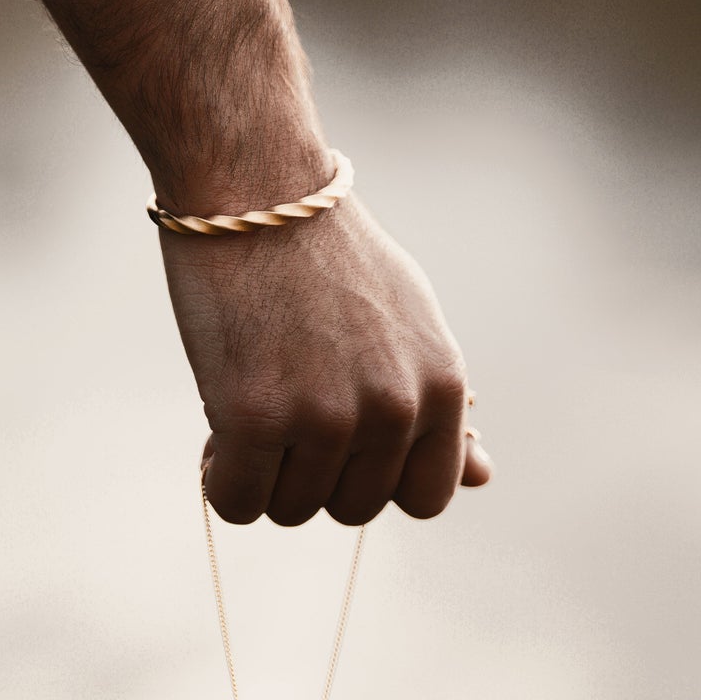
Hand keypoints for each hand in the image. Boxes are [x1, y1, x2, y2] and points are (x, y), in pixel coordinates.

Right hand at [160, 193, 491, 524]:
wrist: (255, 189)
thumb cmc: (328, 255)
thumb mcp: (410, 323)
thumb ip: (441, 406)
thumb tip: (482, 477)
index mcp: (443, 385)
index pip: (427, 497)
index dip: (377, 479)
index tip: (345, 444)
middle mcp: (395, 407)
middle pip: (353, 509)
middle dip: (314, 476)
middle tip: (286, 416)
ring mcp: (328, 416)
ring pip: (292, 510)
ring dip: (264, 476)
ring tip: (250, 410)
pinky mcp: (257, 417)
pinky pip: (237, 503)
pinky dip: (222, 482)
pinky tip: (218, 437)